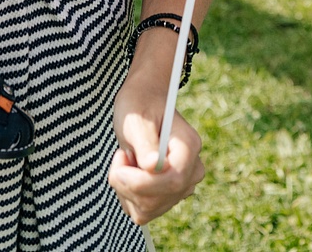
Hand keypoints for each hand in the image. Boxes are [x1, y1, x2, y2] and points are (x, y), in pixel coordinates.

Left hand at [110, 55, 203, 224]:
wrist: (143, 101)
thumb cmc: (139, 105)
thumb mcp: (136, 119)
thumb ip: (145, 143)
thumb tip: (152, 167)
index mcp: (189, 146)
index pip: (172, 181)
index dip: (141, 181)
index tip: (120, 159)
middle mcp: (191, 170)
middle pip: (157, 200)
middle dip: (128, 183)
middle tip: (120, 155)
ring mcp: (182, 185)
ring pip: (148, 209)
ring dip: (126, 189)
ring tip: (127, 160)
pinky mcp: (169, 196)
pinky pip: (144, 212)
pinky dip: (128, 196)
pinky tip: (129, 173)